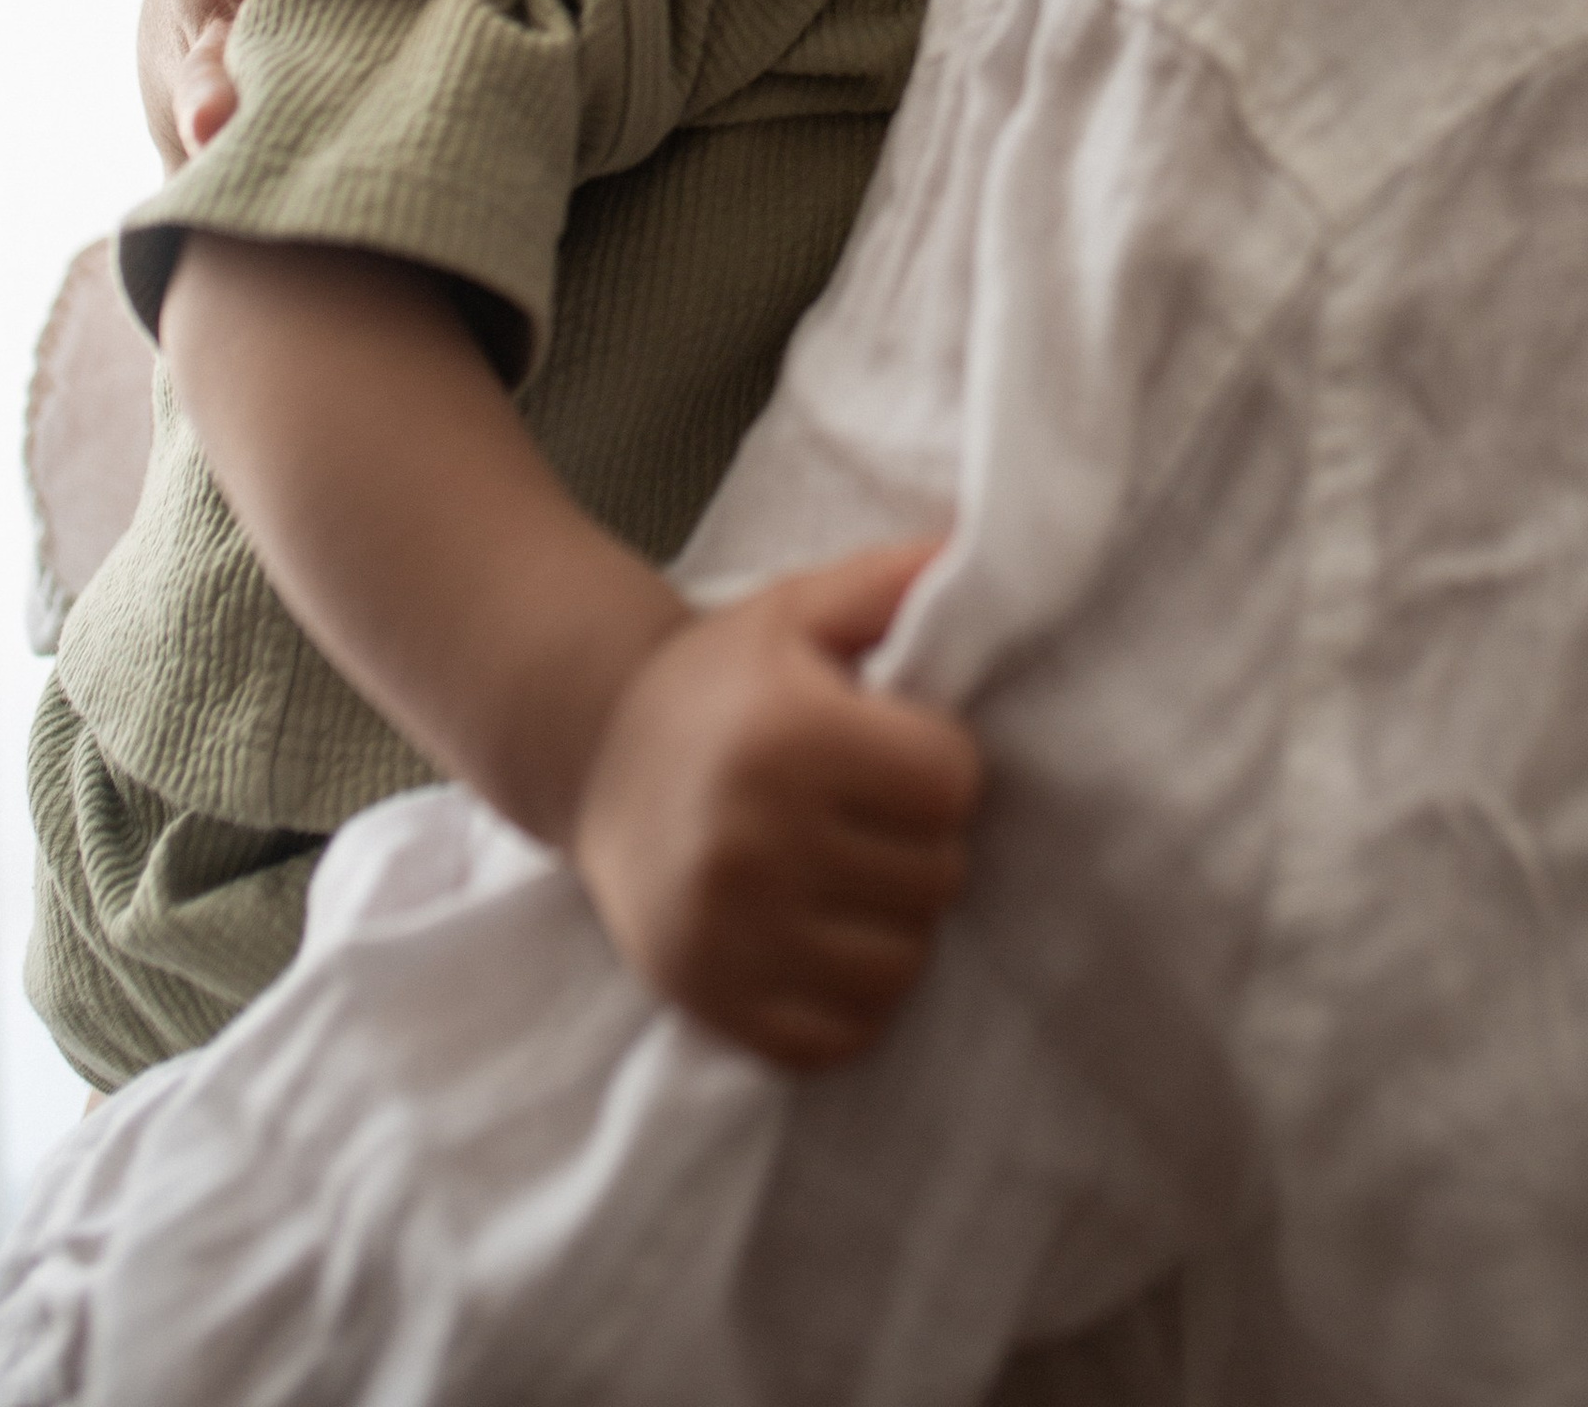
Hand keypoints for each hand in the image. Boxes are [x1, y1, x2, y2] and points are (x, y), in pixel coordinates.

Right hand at [572, 540, 978, 1070]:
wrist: (598, 753)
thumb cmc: (726, 676)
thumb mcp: (806, 605)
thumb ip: (900, 578)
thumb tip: (989, 552)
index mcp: (789, 736)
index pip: (952, 783)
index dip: (942, 763)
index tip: (902, 749)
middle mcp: (754, 840)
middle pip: (936, 877)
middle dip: (924, 842)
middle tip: (875, 813)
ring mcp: (728, 933)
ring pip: (901, 965)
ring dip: (898, 922)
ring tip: (856, 873)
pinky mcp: (710, 1000)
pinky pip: (842, 1035)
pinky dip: (855, 996)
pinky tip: (827, 936)